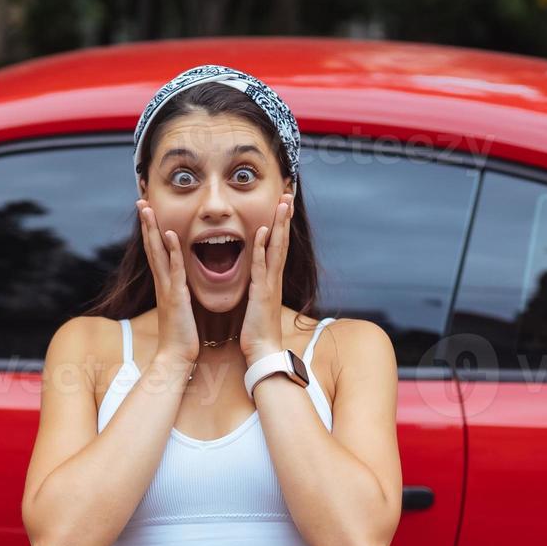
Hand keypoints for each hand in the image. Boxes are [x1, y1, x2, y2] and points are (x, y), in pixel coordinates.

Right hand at [137, 199, 198, 367]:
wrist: (176, 357)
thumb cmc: (180, 336)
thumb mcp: (180, 309)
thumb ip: (179, 294)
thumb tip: (181, 286)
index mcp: (164, 285)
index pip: (156, 253)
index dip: (151, 232)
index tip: (148, 213)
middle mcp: (162, 284)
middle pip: (151, 247)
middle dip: (146, 224)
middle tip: (141, 201)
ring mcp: (167, 289)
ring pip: (158, 253)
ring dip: (153, 230)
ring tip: (148, 209)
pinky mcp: (176, 296)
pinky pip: (174, 270)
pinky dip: (171, 252)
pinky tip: (170, 235)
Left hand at [240, 191, 293, 364]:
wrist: (263, 352)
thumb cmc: (258, 331)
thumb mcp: (258, 303)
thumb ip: (259, 286)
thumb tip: (257, 276)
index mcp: (272, 280)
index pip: (279, 246)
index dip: (281, 225)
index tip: (283, 204)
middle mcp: (274, 278)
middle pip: (283, 241)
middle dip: (285, 217)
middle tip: (289, 193)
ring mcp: (270, 285)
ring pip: (277, 248)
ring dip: (280, 225)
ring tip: (283, 203)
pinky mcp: (261, 294)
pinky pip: (261, 266)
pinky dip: (262, 248)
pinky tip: (263, 232)